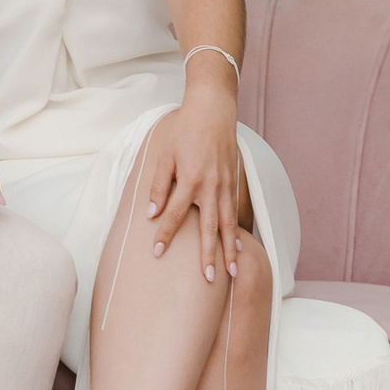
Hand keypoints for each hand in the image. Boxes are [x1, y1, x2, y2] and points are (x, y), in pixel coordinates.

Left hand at [142, 97, 245, 283]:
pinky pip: (235, 212)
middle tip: (209, 279)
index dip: (165, 234)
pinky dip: (237, 231)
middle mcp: (211, 186)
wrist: (213, 110)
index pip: (174, 214)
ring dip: (230, 249)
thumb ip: (159, 185)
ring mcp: (225, 185)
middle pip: (209, 227)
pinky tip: (237, 246)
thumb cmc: (184, 130)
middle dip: (209, 255)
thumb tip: (151, 214)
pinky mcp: (234, 182)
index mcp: (189, 179)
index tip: (158, 253)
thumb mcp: (164, 154)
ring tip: (232, 272)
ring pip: (228, 223)